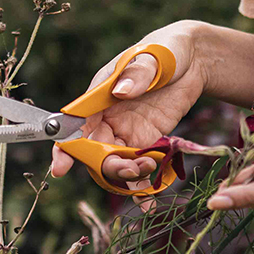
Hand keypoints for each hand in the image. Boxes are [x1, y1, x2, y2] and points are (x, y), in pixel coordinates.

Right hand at [51, 21, 206, 193]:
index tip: (60, 167)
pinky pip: (138, 167)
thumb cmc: (165, 51)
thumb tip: (121, 92)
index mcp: (98, 96)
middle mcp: (107, 118)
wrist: (193, 60)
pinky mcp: (147, 142)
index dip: (65, 146)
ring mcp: (126, 132)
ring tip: (149, 170)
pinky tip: (148, 202)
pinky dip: (141, 186)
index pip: (74, 124)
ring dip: (127, 176)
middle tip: (131, 170)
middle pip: (93, 152)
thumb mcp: (152, 58)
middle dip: (105, 168)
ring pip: (115, 164)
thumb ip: (138, 74)